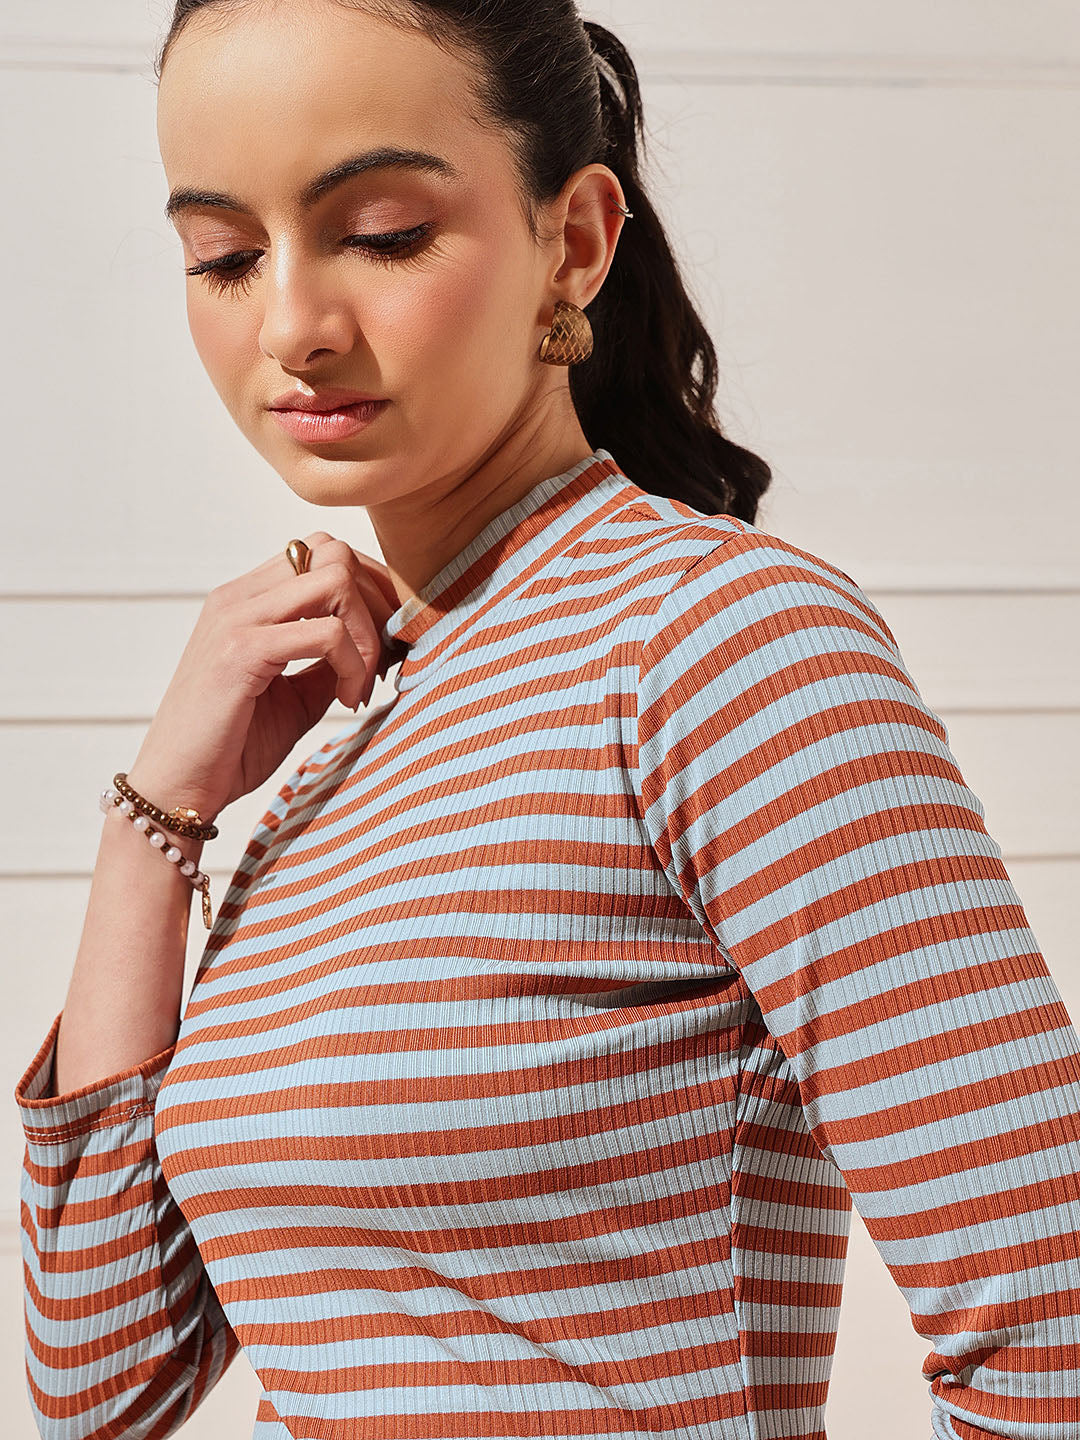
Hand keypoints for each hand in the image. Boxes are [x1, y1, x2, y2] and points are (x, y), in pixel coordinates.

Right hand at [124, 531, 401, 821]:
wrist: (177, 787)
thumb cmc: (233, 745)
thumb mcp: (299, 693)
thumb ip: (332, 658)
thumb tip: (383, 640)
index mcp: (248, 598)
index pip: (324, 551)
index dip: (368, 590)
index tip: (380, 646)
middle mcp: (239, 596)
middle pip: (335, 552)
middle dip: (376, 603)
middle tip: (381, 661)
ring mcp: (237, 618)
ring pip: (335, 580)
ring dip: (367, 632)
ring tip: (362, 684)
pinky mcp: (241, 651)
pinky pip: (327, 633)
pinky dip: (354, 664)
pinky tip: (348, 701)